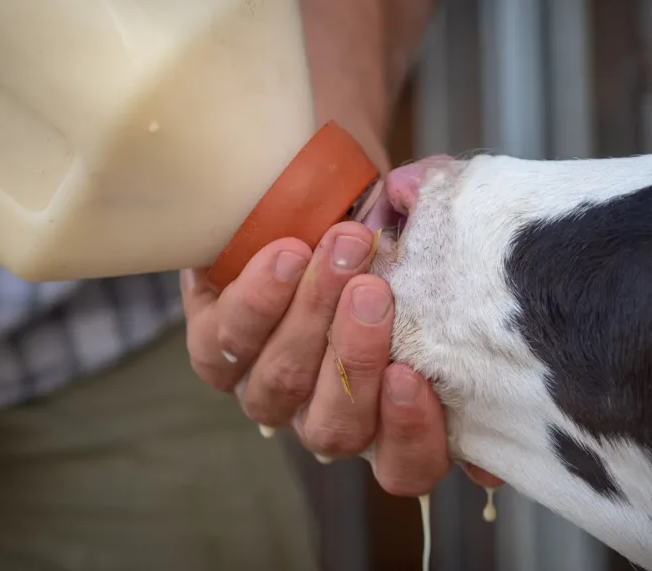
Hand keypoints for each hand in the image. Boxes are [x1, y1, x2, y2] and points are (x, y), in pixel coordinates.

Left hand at [182, 221, 450, 495]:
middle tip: (373, 290)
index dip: (411, 435)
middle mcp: (324, 412)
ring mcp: (266, 388)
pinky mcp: (214, 350)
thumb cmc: (377, 220)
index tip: (411, 376)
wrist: (302, 187)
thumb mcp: (420, 221)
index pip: (406, 465)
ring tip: (340, 250)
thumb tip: (422, 199)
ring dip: (311, 316)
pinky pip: (224, 348)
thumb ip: (437, 219)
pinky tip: (287, 255)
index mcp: (388, 410)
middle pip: (336, 427)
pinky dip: (257, 302)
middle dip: (354, 358)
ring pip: (281, 385)